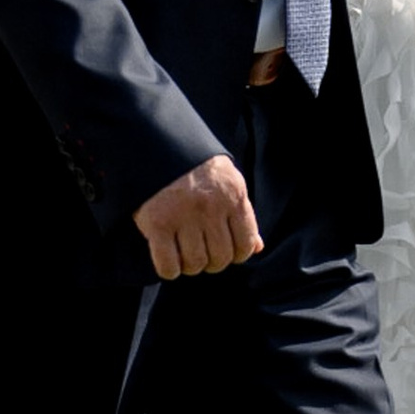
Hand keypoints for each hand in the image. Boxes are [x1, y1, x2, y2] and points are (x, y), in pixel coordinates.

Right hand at [134, 150, 260, 279]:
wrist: (158, 144)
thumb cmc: (195, 168)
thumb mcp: (227, 183)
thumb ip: (242, 215)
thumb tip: (257, 247)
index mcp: (232, 196)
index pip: (245, 245)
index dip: (236, 254)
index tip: (224, 249)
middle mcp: (210, 207)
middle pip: (220, 258)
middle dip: (212, 262)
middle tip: (202, 251)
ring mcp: (183, 216)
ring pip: (195, 264)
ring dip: (190, 266)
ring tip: (184, 254)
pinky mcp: (157, 223)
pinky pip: (168, 265)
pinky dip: (170, 270)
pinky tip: (169, 260)